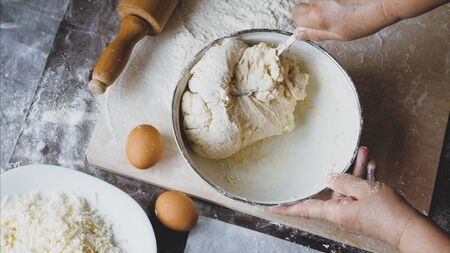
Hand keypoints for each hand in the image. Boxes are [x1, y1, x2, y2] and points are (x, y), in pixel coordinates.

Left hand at [271, 147, 418, 247]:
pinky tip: (370, 164)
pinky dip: (365, 179)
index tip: (271, 207)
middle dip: (339, 171)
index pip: (304, 208)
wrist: (409, 227)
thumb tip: (329, 176)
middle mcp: (342, 212)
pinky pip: (360, 192)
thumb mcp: (364, 190)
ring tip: (363, 153)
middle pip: (333, 189)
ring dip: (356, 170)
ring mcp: (354, 211)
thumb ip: (345, 181)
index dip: (287, 208)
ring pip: (349, 187)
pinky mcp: (365, 209)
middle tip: (340, 156)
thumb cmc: (387, 212)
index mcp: (336, 211)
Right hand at [291, 0, 448, 40]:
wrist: (385, 0)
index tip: (314, 21)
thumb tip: (299, 34)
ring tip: (346, 4)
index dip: (305, 19)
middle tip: (335, 13)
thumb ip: (316, 34)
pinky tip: (348, 0)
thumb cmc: (368, 17)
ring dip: (329, 1)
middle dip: (317, 8)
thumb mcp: (340, 34)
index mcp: (317, 15)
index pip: (296, 14)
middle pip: (307, 3)